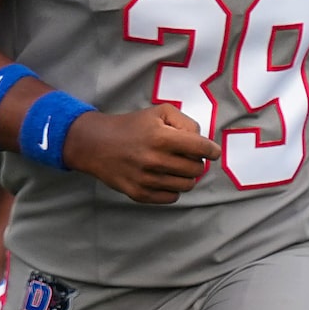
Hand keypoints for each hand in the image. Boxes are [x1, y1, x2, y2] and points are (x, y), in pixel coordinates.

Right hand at [63, 104, 217, 204]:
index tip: (212, 151)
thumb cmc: (131, 126)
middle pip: (197, 169)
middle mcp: (155, 160)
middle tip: (185, 155)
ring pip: (187, 185)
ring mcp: (147, 180)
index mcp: (161, 137)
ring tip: (174, 166)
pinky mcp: (140, 194)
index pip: (201, 148)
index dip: (212, 150)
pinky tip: (163, 177)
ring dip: (186, 175)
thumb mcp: (158, 112)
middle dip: (196, 161)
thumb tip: (201, 142)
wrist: (95, 144)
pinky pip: (172, 197)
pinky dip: (172, 188)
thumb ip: (185, 122)